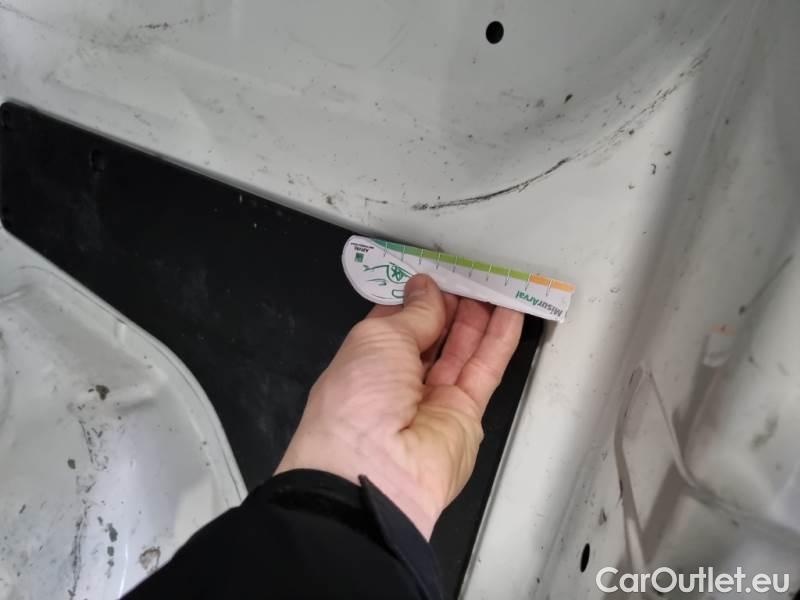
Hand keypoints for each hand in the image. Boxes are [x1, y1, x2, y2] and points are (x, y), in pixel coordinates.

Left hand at [275, 274, 523, 537]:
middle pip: (432, 336)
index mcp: (366, 362)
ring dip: (478, 318)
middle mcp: (398, 381)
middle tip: (471, 276)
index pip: (396, 323)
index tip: (437, 273)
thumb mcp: (378, 338)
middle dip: (450, 306)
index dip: (417, 298)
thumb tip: (425, 288)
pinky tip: (511, 312)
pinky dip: (499, 341)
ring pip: (462, 351)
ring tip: (495, 286)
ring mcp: (433, 400)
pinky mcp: (466, 415)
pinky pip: (484, 371)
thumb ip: (412, 313)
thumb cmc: (359, 397)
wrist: (377, 471)